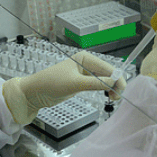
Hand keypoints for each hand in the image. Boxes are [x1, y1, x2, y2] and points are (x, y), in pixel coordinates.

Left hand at [2, 51, 126, 123]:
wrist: (34, 93)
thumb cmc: (51, 84)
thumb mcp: (75, 84)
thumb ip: (95, 83)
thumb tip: (114, 82)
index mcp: (84, 58)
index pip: (107, 67)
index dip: (117, 78)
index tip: (121, 91)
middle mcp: (86, 63)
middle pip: (107, 73)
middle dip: (114, 84)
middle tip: (116, 98)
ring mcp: (84, 73)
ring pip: (104, 80)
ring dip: (110, 88)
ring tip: (112, 98)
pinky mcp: (81, 83)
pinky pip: (97, 85)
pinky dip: (103, 90)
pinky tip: (106, 96)